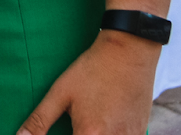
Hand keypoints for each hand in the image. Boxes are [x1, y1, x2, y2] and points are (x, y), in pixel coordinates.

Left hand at [18, 31, 157, 134]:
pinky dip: (110, 134)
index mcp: (89, 134)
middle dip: (78, 134)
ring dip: (93, 134)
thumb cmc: (92, 71)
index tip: (66, 127)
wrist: (129, 53)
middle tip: (76, 122)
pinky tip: (106, 120)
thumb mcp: (60, 92)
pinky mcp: (140, 134)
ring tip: (91, 117)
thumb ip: (40, 120)